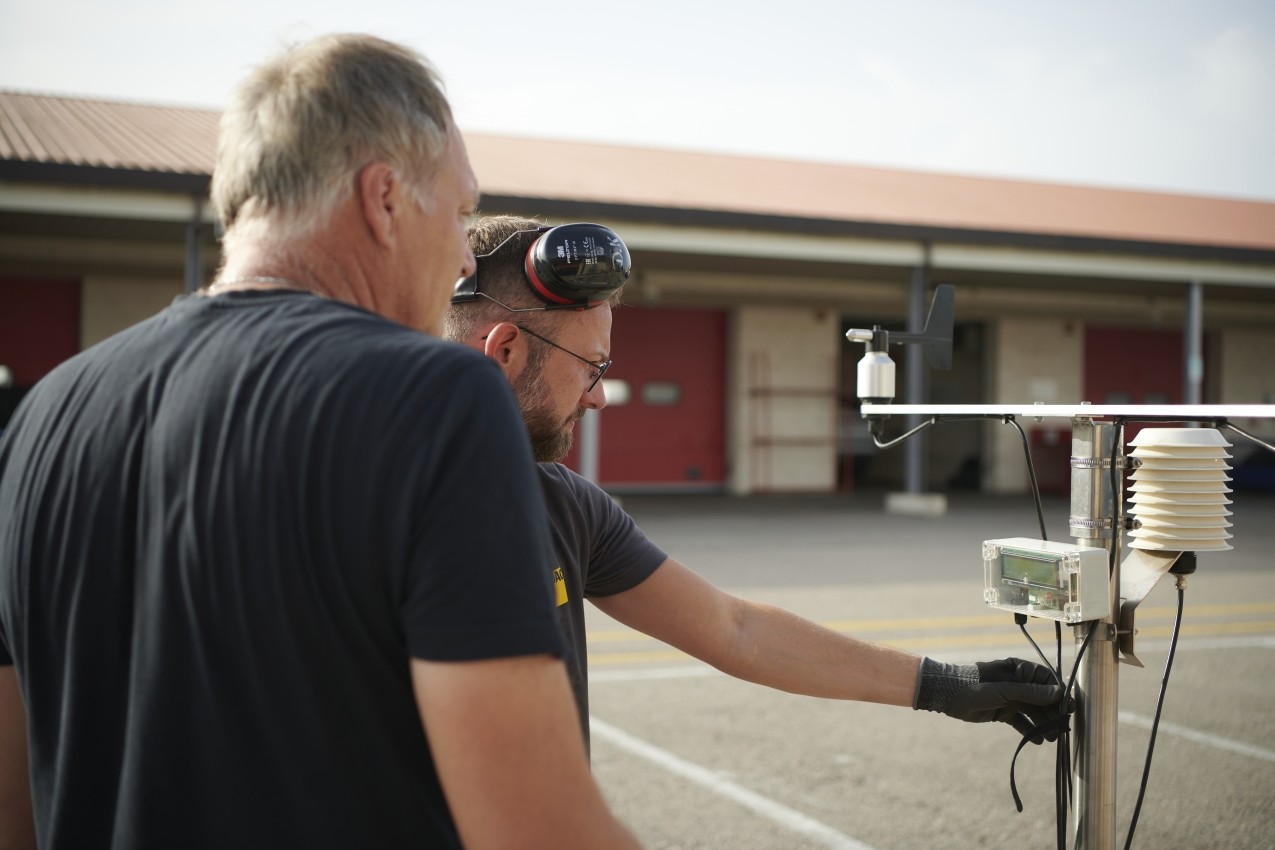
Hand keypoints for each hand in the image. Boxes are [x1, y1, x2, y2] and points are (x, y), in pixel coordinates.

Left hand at [914, 657, 1067, 742]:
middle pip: (1043, 698)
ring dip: (1044, 724)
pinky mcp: (1004, 712)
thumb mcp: (1005, 690)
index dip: (1059, 694)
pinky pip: (1021, 722)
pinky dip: (1030, 730)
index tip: (1069, 708)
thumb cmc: (976, 686)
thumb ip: (1031, 692)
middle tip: (1062, 728)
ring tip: (1051, 738)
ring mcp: (1011, 698)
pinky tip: (1038, 741)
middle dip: (1053, 713)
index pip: (1046, 680)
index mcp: (1019, 670)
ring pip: (1034, 712)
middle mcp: (1018, 683)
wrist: (949, 696)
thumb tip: (1058, 693)